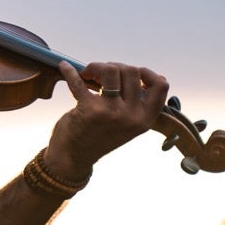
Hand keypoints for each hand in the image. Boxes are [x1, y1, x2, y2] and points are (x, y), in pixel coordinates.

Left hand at [45, 61, 169, 177]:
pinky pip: (79, 81)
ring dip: (97, 66)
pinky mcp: (89, 110)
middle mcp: (131, 116)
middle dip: (114, 67)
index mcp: (144, 119)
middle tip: (100, 75)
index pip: (161, 86)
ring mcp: (111, 113)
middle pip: (131, 71)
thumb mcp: (126, 124)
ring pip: (111, 70)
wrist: (74, 158)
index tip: (131, 72)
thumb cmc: (98, 136)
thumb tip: (138, 73)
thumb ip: (135, 104)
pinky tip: (64, 67)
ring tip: (87, 74)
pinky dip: (69, 71)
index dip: (147, 73)